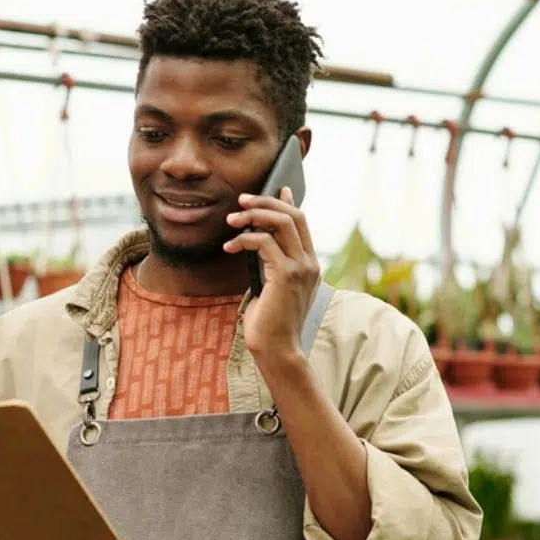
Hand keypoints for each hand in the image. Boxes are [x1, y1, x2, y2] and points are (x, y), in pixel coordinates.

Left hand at [224, 187, 320, 361]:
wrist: (277, 350)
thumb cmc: (270, 324)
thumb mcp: (272, 288)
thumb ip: (272, 265)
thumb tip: (258, 244)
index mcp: (310, 265)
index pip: (302, 222)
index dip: (287, 202)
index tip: (276, 188)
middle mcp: (310, 263)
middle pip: (294, 215)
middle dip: (266, 201)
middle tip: (241, 200)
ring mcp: (301, 268)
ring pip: (281, 222)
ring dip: (253, 215)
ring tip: (231, 219)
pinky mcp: (286, 275)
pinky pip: (264, 242)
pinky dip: (244, 239)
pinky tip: (229, 246)